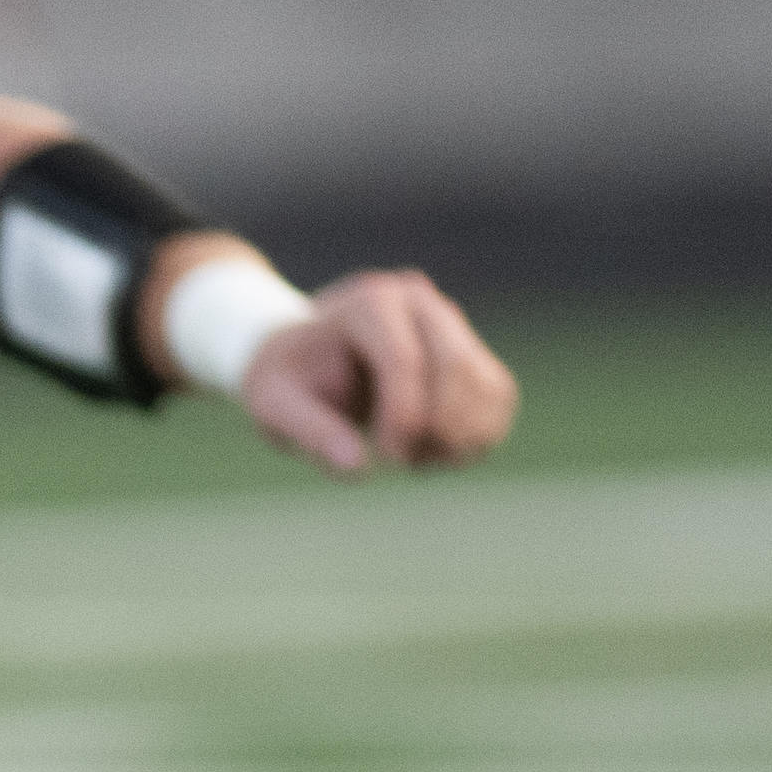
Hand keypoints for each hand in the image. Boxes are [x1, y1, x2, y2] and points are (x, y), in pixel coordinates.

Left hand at [233, 269, 514, 477]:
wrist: (306, 355)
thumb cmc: (288, 378)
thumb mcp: (273, 403)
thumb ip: (310, 432)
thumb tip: (358, 469)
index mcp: (371, 302)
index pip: (405, 360)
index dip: (404, 416)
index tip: (385, 457)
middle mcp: (420, 302)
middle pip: (456, 368)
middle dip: (435, 428)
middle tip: (397, 460)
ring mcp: (451, 324)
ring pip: (488, 386)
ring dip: (459, 437)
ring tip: (410, 456)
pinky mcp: (470, 352)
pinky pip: (498, 398)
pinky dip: (477, 437)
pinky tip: (433, 452)